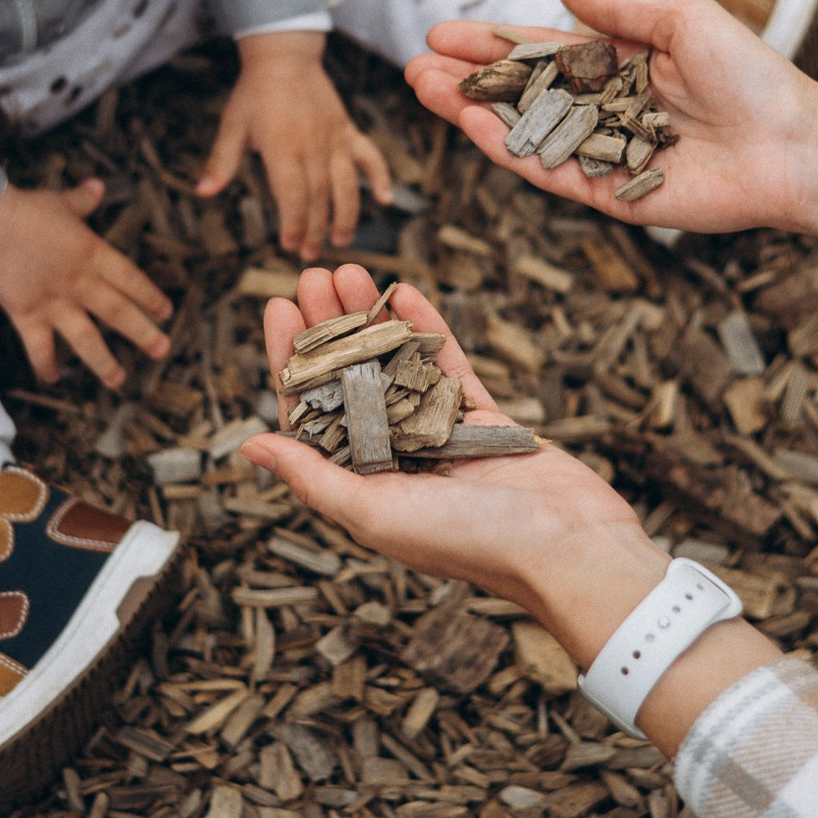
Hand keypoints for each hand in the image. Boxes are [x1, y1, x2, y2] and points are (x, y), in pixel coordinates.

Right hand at [0, 181, 172, 387]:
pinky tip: (52, 380)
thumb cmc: (26, 209)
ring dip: (104, 362)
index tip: (166, 313)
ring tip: (119, 381)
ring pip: (86, 339)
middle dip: (143, 334)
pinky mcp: (27, 315)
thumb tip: (97, 186)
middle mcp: (80, 283)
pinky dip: (44, 364)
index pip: (131, 279)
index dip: (150, 297)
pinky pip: (39, 347)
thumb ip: (83, 200)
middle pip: (118, 313)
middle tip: (163, 351)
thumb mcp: (61, 202)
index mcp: (93, 254)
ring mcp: (55, 303)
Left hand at [196, 32, 393, 260]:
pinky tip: (384, 200)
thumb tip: (203, 192)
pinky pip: (369, 155)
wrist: (285, 55)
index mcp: (282, 146)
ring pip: (346, 183)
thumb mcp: (231, 125)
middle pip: (319, 196)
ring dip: (346, 215)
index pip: (292, 194)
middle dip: (316, 229)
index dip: (293, 223)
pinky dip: (379, 177)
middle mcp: (313, 145)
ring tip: (342, 242)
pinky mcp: (347, 130)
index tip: (289, 245)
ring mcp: (334, 138)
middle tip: (310, 255)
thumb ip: (221, 161)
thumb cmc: (254, 93)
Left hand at [244, 264, 786, 751]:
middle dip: (327, 326)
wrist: (568, 549)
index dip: (290, 360)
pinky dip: (426, 330)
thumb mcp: (375, 512)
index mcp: (361, 487)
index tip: (276, 309)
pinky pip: (447, 367)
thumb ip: (314, 476)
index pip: (311, 414)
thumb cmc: (469, 542)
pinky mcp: (485, 421)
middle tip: (311, 273)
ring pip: (395, 365)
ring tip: (350, 269)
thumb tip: (250, 446)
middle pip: (347, 380)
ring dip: (371, 318)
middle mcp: (395, 461)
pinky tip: (406, 292)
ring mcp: (440, 437)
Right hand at [405, 0, 817, 235]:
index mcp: (620, 66)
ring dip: (471, 113)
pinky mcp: (608, 196)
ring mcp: (601, 155)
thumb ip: (618, 9)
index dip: (491, 44)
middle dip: (466, 80)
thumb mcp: (683, 20)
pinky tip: (471, 125)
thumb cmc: (752, 76)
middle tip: (413, 66)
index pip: (541, 53)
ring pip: (523, 133)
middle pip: (520, 94)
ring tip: (425, 90)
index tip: (441, 32)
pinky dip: (508, 150)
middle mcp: (603, 111)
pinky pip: (547, 171)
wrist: (792, 144)